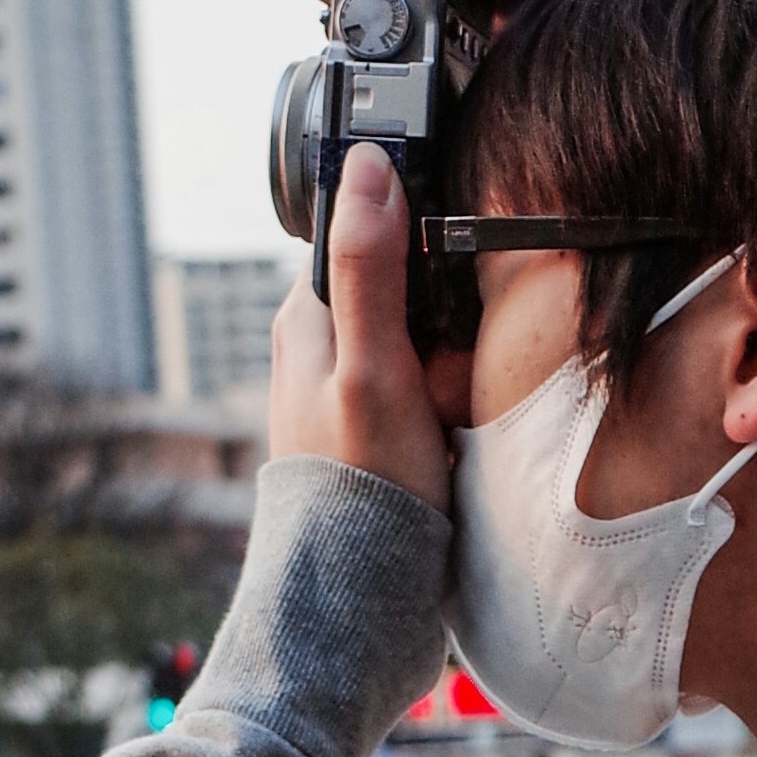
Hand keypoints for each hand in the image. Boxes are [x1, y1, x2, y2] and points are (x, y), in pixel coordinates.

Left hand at [268, 147, 460, 506]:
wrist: (356, 589)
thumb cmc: (361, 481)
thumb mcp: (374, 363)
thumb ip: (372, 266)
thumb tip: (369, 166)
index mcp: (305, 316)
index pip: (367, 235)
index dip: (417, 253)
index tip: (443, 293)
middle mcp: (317, 346)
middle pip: (405, 292)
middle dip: (442, 326)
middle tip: (443, 377)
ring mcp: (345, 390)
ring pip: (422, 345)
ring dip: (450, 372)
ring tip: (445, 416)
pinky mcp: (371, 430)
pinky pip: (425, 393)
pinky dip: (446, 409)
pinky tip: (447, 440)